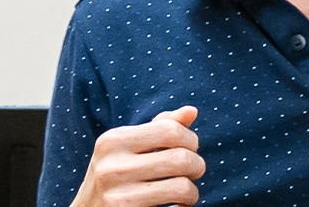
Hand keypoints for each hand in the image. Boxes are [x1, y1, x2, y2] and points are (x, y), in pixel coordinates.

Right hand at [70, 105, 205, 206]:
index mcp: (113, 141)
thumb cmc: (116, 173)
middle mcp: (111, 168)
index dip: (190, 139)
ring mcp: (117, 198)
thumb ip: (161, 126)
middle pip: (180, 158)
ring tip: (186, 192)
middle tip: (193, 171)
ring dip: (192, 191)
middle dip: (197, 165)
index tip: (190, 148)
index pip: (170, 130)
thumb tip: (192, 111)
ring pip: (181, 187)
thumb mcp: (129, 145)